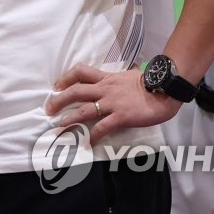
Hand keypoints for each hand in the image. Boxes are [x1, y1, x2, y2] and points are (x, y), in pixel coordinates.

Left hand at [45, 63, 179, 144]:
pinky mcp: (121, 116)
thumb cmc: (148, 83)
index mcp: (106, 78)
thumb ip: (115, 79)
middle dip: (59, 100)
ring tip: (60, 126)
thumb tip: (112, 79)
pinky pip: (103, 126)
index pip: (81, 72)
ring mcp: (112, 102)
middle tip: (49, 109)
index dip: (66, 77)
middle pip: (76, 91)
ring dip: (70, 118)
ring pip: (84, 109)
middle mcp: (106, 88)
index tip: (56, 86)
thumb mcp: (127, 76)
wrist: (164, 90)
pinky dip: (94, 135)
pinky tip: (90, 141)